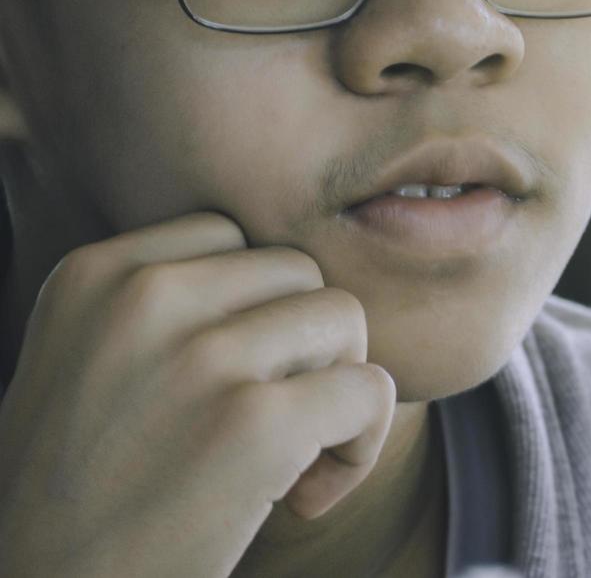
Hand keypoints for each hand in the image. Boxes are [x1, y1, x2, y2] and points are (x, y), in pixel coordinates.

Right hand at [0, 212, 395, 577]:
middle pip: (296, 270)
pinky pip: (369, 388)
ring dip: (337, 385)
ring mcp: (204, 358)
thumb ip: (166, 305)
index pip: (229, 236)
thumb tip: (286, 275)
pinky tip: (307, 495)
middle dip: (302, 342)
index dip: (250, 306)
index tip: (228, 376)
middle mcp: (145, 300)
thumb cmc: (81, 491)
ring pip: (343, 317)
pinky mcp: (258, 424)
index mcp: (96, 274)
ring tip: (291, 454)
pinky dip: (362, 443)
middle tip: (268, 421)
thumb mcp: (88, 358)